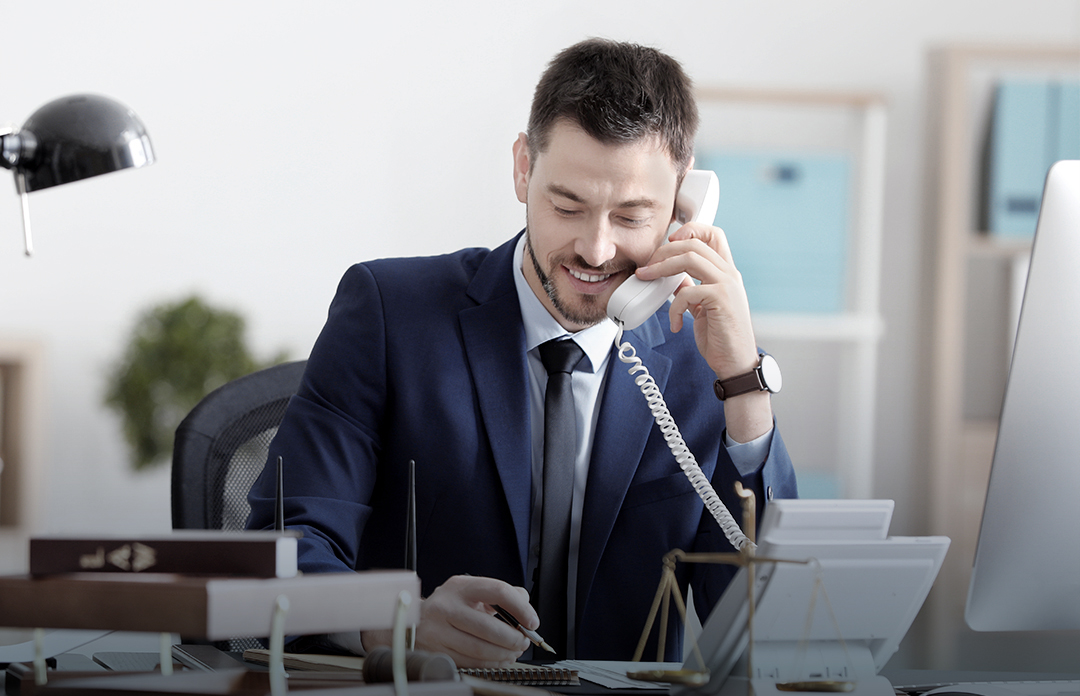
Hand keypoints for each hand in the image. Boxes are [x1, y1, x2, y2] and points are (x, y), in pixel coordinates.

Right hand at [362, 575, 533, 667]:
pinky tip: (499, 660)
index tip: (532, 621)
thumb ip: (500, 594)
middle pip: (489, 627)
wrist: (410, 622)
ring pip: (480, 649)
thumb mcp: (471, 592)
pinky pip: (470, 662)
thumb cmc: (449, 607)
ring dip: (504, 654)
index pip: (498, 591)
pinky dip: (491, 664)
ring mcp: (437, 631)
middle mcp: (446, 606)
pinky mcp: (435, 651)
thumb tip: (525, 605)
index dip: (521, 608)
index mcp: (460, 587)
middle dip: (514, 638)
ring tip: (513, 652)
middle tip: (524, 641)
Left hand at [635, 222, 772, 441]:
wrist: (736, 363)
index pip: (713, 234)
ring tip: (646, 278)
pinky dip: (674, 307)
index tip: (670, 241)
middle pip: (694, 243)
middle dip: (664, 250)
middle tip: (646, 265)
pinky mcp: (721, 300)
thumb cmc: (721, 337)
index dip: (690, 230)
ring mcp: (727, 285)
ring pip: (690, 258)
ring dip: (661, 267)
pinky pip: (688, 291)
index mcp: (726, 272)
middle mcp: (729, 274)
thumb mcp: (702, 307)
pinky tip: (674, 322)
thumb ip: (690, 288)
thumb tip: (670, 278)